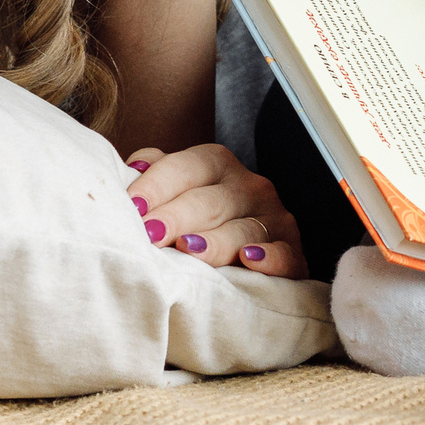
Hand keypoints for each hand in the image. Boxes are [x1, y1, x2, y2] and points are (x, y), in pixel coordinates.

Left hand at [125, 143, 307, 277]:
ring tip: (188, 250)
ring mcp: (273, 218)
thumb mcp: (174, 188)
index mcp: (217, 164)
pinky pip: (285, 254)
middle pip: (211, 201)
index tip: (132, 208)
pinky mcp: (292, 251)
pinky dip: (270, 258)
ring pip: (243, 230)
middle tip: (150, 235)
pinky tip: (249, 260)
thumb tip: (133, 169)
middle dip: (178, 218)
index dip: (157, 186)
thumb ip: (154, 174)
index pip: (186, 168)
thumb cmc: (194, 219)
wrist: (235, 248)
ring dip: (216, 241)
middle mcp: (249, 186)